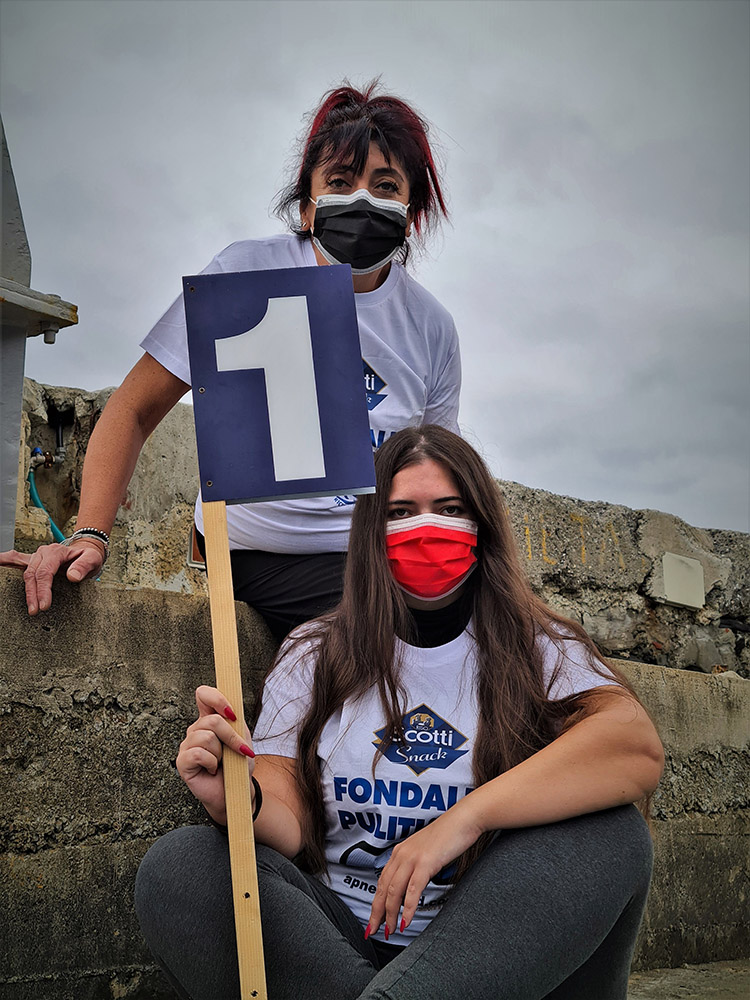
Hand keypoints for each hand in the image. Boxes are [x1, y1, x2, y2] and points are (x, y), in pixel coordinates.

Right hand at [0, 540, 105, 613]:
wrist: (86, 551)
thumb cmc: (89, 556)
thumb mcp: (93, 559)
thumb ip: (84, 566)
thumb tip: (72, 576)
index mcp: (56, 551)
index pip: (45, 572)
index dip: (43, 589)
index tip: (44, 605)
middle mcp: (43, 552)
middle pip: (32, 574)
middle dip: (32, 594)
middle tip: (35, 611)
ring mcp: (35, 557)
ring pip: (25, 574)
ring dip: (26, 591)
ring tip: (29, 607)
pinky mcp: (32, 562)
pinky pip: (16, 563)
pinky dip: (5, 564)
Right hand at [176, 685, 255, 825]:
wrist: (237, 790)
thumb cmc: (238, 764)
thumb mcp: (242, 738)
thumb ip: (235, 721)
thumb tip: (230, 711)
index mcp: (208, 719)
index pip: (204, 694)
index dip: (217, 698)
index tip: (232, 713)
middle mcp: (195, 730)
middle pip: (211, 720)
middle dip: (231, 737)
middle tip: (238, 751)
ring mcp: (187, 745)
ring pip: (207, 737)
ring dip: (222, 753)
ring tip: (221, 762)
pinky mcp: (182, 762)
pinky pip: (199, 754)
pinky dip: (212, 763)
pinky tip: (212, 769)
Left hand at [366, 805, 481, 938]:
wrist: (463, 820)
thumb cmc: (448, 836)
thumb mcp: (425, 852)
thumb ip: (416, 866)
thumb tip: (412, 886)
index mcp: (400, 852)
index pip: (382, 882)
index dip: (376, 902)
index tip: (374, 919)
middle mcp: (401, 854)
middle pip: (383, 889)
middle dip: (377, 913)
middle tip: (373, 931)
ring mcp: (412, 858)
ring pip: (394, 892)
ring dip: (390, 915)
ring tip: (390, 931)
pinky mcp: (425, 863)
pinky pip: (413, 890)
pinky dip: (408, 909)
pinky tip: (406, 921)